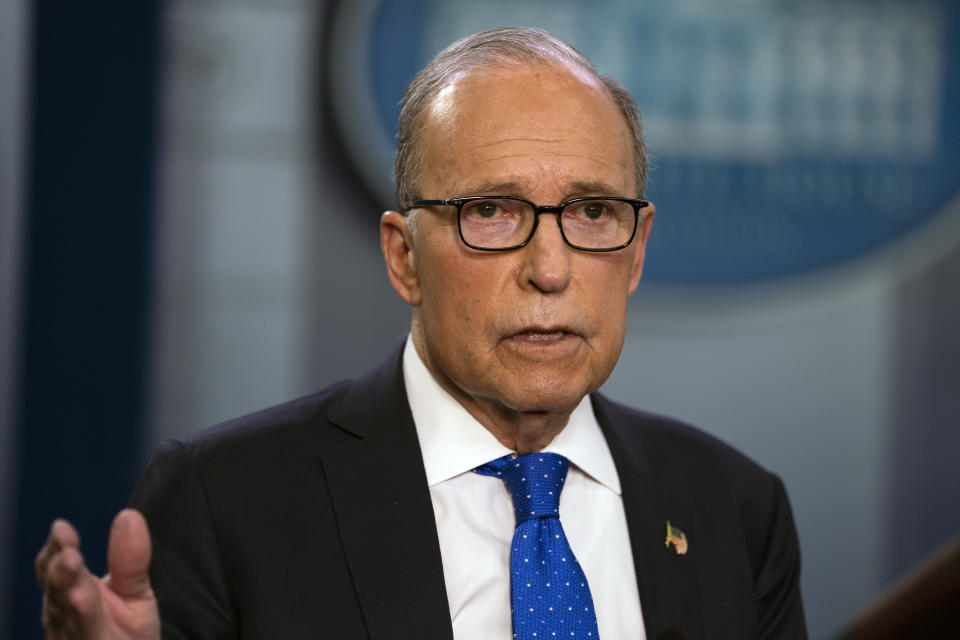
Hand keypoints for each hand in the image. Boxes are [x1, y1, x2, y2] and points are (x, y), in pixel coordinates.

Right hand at [36, 509, 159, 639]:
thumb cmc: (125, 631)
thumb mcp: (134, 591)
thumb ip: (129, 559)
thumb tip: (129, 516)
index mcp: (72, 591)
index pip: (55, 566)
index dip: (57, 548)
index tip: (61, 528)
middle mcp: (64, 615)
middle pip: (57, 591)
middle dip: (61, 574)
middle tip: (70, 555)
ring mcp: (71, 636)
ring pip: (67, 618)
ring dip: (72, 602)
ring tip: (78, 589)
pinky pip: (84, 638)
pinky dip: (81, 623)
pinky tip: (82, 606)